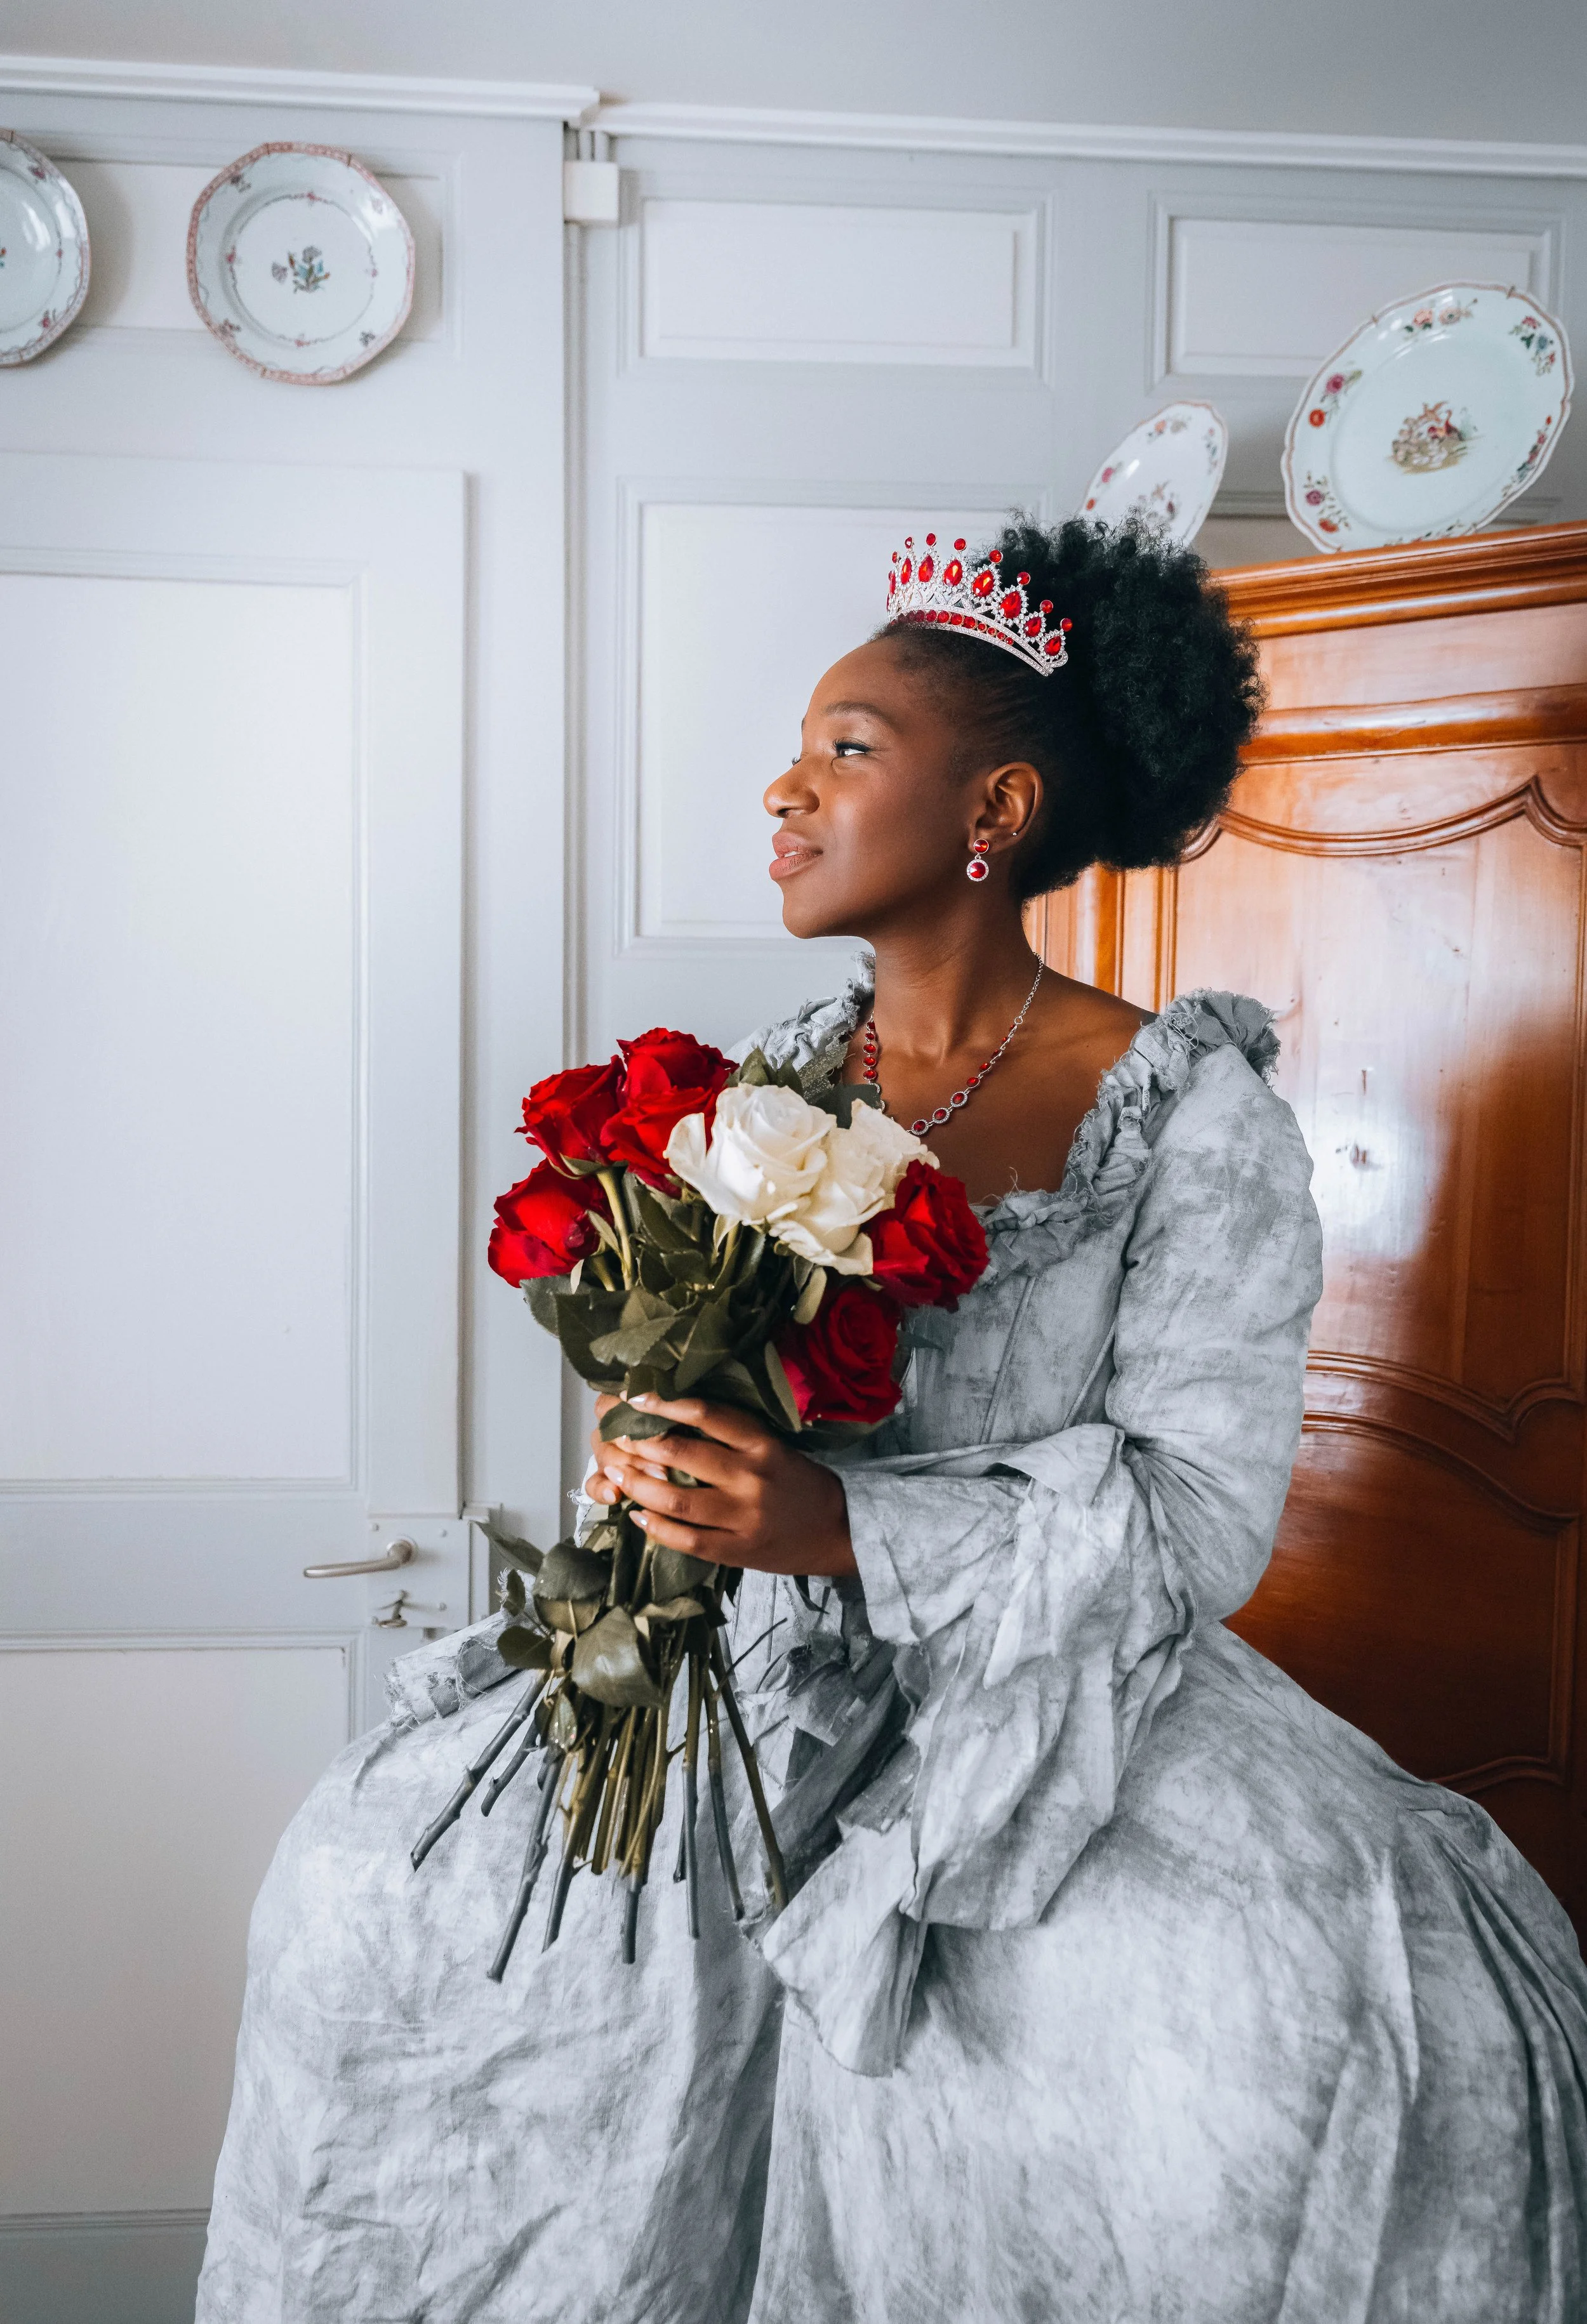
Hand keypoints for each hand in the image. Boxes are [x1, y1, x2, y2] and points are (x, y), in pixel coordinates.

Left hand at [587, 1393, 856, 1579]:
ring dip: (639, 1486)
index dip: (666, 1404)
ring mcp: (744, 1516)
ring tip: (616, 1476)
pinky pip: (687, 1540)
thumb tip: (672, 1421)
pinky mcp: (738, 1550)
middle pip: (684, 1455)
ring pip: (677, 1500)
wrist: (839, 1531)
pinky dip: (657, 1528)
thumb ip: (733, 1438)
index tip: (635, 1397)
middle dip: (640, 1445)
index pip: (708, 1415)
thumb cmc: (798, 1483)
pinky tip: (638, 1517)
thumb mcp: (773, 1449)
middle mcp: (752, 1476)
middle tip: (614, 1438)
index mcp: (762, 1445)